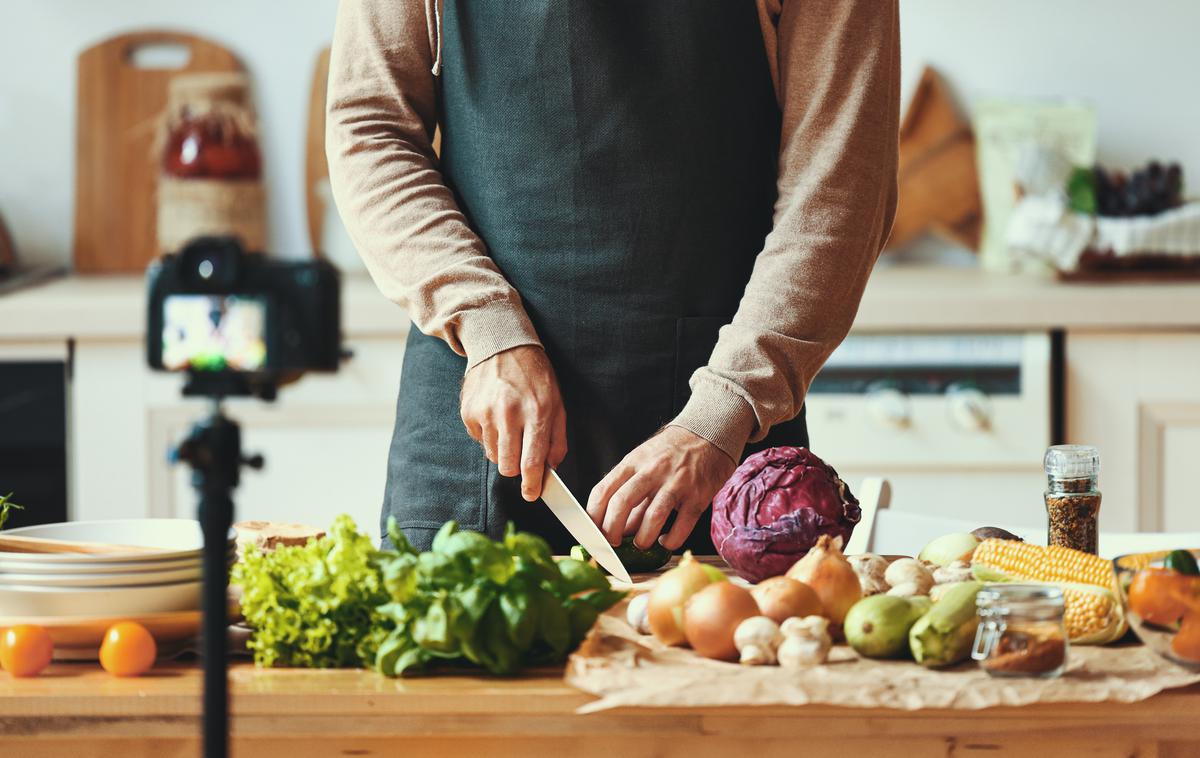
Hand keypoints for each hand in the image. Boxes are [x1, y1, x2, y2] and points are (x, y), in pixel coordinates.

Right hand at [460, 345, 567, 500]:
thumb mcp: (557, 402)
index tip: (532, 494)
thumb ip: (557, 438)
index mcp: (536, 413)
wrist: (502, 345)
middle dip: (515, 469)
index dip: (532, 484)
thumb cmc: (535, 376)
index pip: (532, 461)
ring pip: (493, 456)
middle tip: (521, 458)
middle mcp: (509, 414)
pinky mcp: (469, 412)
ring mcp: (485, 413)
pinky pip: (480, 440)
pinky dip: (489, 436)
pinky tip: (496, 417)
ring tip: (510, 428)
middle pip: (507, 466)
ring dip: (503, 451)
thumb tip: (552, 467)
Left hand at [586, 426, 735, 551]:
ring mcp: (676, 483)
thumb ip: (631, 495)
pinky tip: (667, 541)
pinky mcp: (698, 496)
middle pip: (621, 503)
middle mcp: (652, 471)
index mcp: (633, 462)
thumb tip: (619, 528)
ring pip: (652, 518)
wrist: (709, 434)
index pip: (603, 491)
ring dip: (642, 539)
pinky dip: (671, 541)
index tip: (592, 533)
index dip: (593, 516)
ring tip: (641, 544)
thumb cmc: (671, 452)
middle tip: (612, 544)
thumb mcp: (644, 463)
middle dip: (611, 531)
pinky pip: (682, 526)